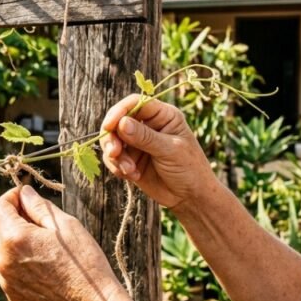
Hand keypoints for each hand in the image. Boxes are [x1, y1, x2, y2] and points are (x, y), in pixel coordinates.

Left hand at [0, 185, 133, 300]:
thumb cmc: (84, 261)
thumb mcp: (65, 224)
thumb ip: (38, 206)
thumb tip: (24, 193)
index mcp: (14, 238)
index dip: (12, 197)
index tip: (25, 196)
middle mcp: (3, 260)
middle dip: (7, 217)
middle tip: (33, 217)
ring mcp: (5, 281)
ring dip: (11, 240)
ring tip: (41, 243)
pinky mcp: (12, 296)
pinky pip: (7, 271)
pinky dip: (17, 262)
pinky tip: (42, 264)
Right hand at [100, 94, 215, 209]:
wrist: (190, 197)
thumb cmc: (189, 169)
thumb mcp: (170, 150)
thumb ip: (145, 137)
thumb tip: (121, 123)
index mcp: (163, 115)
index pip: (135, 103)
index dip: (119, 112)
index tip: (109, 126)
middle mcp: (148, 125)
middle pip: (118, 121)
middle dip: (112, 137)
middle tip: (114, 153)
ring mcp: (138, 143)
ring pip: (113, 141)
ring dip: (116, 156)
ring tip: (128, 170)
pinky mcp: (130, 160)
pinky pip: (113, 158)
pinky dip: (117, 167)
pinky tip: (132, 176)